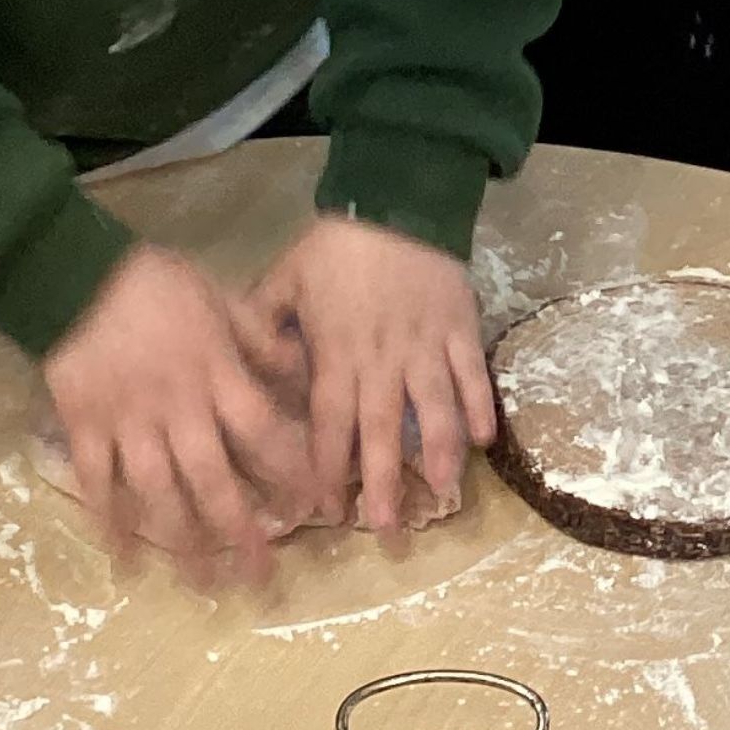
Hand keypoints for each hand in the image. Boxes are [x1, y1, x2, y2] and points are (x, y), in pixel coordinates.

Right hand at [41, 244, 313, 583]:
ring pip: (159, 492)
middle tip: (260, 575)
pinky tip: (127, 558)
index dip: (290, 473)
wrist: (75, 271)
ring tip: (203, 582)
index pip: (264, 434)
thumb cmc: (155, 282)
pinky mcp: (85, 426)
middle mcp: (178, 408)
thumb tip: (302, 370)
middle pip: (214, 479)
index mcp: (216, 375)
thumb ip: (259, 338)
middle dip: (240, 530)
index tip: (311, 509)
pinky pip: (99, 481)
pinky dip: (110, 521)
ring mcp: (129, 422)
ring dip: (183, 540)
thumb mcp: (220, 297)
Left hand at [253, 216, 488, 536]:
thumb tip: (244, 364)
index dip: (326, 469)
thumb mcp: (284, 276)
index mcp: (335, 354)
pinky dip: (479, 407)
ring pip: (432, 410)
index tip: (325, 510)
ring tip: (441, 493)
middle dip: (381, 484)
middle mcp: (380, 361)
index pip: (327, 424)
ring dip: (437, 454)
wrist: (398, 199)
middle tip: (384, 531)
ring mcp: (425, 348)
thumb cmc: (338, 243)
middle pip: (380, 432)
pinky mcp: (460, 330)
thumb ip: (263, 322)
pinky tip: (484, 442)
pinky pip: (471, 375)